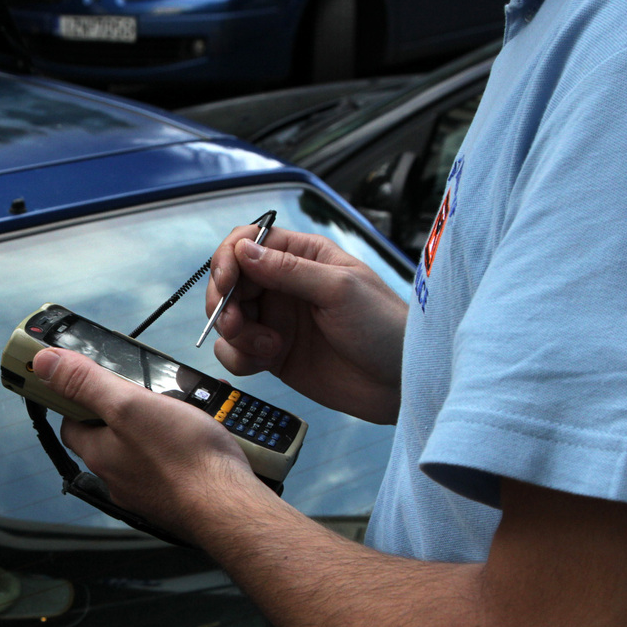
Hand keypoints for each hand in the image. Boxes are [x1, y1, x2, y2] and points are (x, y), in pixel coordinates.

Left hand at [32, 347, 271, 543]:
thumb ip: (86, 384)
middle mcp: (120, 477)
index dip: (78, 396)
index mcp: (100, 455)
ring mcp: (151, 489)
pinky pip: (176, 460)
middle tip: (153, 387)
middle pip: (113, 433)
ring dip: (164, 420)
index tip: (93, 377)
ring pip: (148, 446)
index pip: (72, 421)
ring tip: (187, 403)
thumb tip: (42, 363)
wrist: (232, 508)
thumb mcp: (128, 405)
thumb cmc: (182, 458)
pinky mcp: (181, 493)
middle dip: (131, 406)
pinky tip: (207, 429)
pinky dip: (188, 441)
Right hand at [208, 227, 406, 423]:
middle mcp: (284, 284)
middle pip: (229, 282)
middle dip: (225, 303)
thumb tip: (242, 250)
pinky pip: (235, 351)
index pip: (247, 242)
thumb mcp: (339, 290)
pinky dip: (240, 357)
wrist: (400, 383)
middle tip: (236, 324)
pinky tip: (268, 361)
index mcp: (302, 256)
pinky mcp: (272, 353)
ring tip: (268, 348)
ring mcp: (276, 320)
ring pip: (227, 318)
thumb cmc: (384, 327)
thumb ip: (288, 270)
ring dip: (235, 334)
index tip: (227, 282)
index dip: (228, 259)